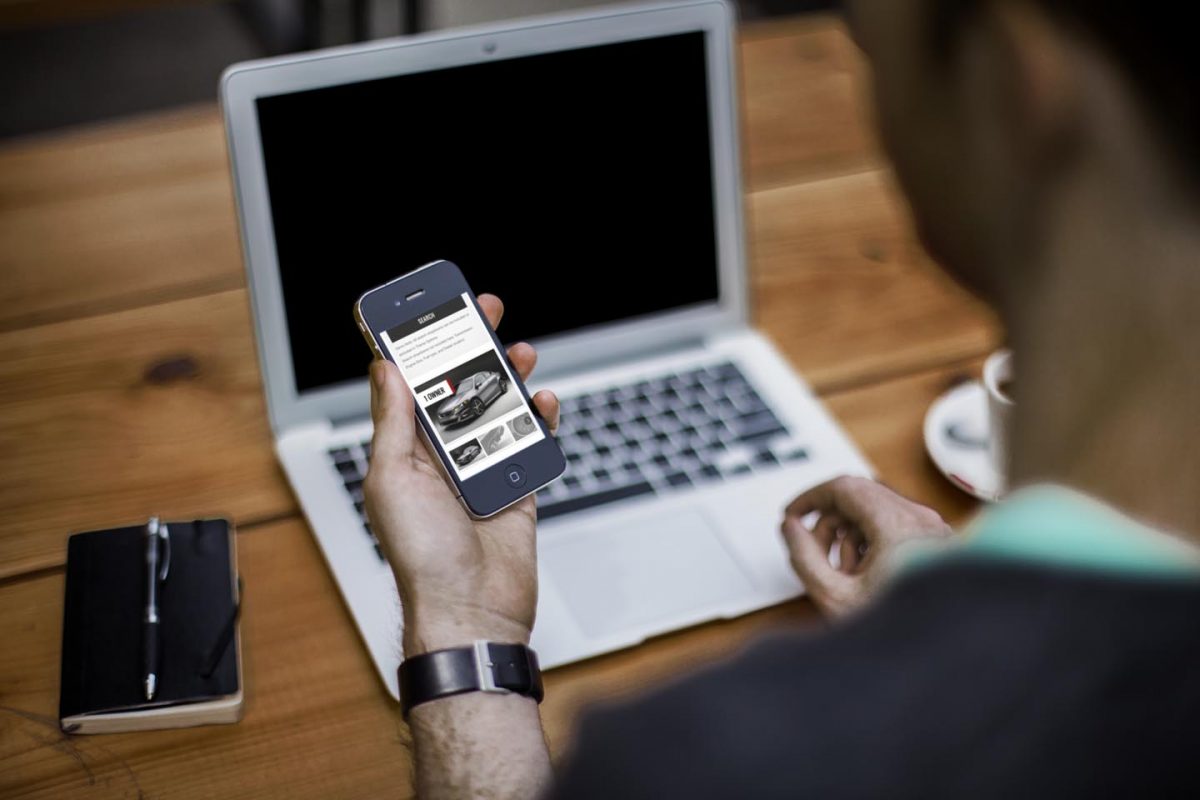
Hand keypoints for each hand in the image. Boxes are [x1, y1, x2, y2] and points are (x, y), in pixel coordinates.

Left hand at [363, 294, 559, 656]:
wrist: (472, 611)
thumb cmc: (422, 557)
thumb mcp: (392, 480)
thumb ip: (394, 422)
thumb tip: (385, 368)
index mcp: (404, 452)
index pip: (408, 385)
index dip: (416, 346)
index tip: (426, 309)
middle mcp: (441, 457)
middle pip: (458, 389)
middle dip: (469, 347)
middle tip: (484, 311)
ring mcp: (480, 470)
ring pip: (498, 409)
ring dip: (509, 377)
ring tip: (520, 351)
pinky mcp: (516, 487)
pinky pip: (529, 442)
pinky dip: (539, 419)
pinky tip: (543, 401)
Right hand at [780, 476, 952, 617]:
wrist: (945, 655)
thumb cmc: (903, 633)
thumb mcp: (836, 597)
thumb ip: (804, 557)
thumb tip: (791, 528)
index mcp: (897, 526)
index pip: (843, 488)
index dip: (810, 498)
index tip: (791, 515)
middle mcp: (920, 519)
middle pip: (858, 498)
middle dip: (829, 522)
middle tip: (813, 552)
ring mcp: (933, 529)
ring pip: (876, 512)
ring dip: (849, 535)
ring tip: (845, 574)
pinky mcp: (937, 542)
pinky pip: (894, 527)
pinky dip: (871, 542)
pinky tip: (867, 576)